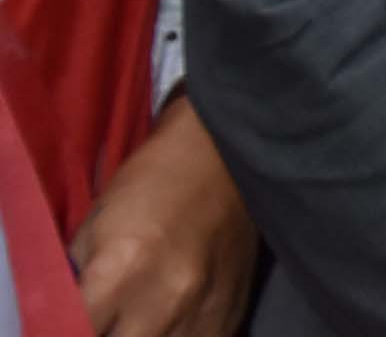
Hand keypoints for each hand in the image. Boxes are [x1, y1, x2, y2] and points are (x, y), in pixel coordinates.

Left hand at [72, 97, 257, 336]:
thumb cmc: (151, 180)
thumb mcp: (93, 225)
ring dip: (146, 334)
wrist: (224, 151)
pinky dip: (182, 336)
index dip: (70, 324)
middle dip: (109, 330)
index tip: (79, 314)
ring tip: (143, 314)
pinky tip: (174, 318)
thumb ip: (78, 280)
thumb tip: (67, 315)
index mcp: (121, 270)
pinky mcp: (234, 309)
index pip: (75, 330)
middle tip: (109, 314)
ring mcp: (205, 309)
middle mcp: (164, 300)